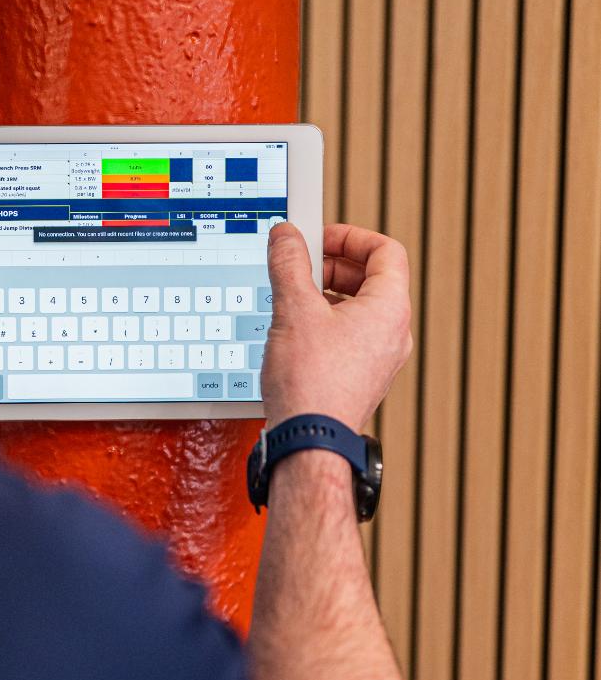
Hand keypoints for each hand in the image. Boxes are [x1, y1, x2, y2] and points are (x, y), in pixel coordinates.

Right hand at [260, 222, 412, 431]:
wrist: (309, 443)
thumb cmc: (312, 384)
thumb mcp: (293, 309)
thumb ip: (289, 264)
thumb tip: (286, 236)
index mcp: (390, 309)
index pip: (386, 251)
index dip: (352, 236)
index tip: (320, 238)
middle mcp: (393, 335)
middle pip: (372, 279)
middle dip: (333, 266)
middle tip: (300, 265)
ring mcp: (380, 360)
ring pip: (359, 310)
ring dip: (326, 296)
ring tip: (292, 300)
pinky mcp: (361, 380)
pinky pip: (350, 338)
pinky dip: (325, 325)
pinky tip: (294, 334)